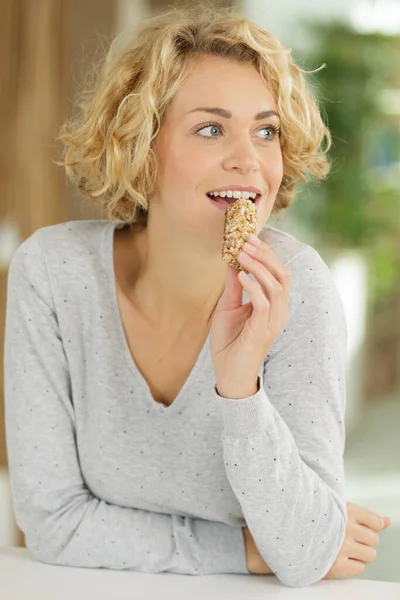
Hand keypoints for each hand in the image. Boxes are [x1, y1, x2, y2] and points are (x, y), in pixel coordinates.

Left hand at [211, 234, 290, 397]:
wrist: (228, 375)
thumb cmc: (229, 343)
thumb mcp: (228, 307)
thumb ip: (234, 286)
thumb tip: (232, 260)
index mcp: (273, 305)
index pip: (278, 272)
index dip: (266, 253)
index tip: (249, 237)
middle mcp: (278, 311)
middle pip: (283, 275)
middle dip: (266, 255)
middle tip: (247, 241)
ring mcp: (273, 321)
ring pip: (277, 286)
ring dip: (259, 267)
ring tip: (242, 254)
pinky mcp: (263, 330)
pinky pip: (263, 303)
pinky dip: (253, 285)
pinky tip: (240, 275)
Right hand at [242, 502, 390, 576]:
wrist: (279, 531)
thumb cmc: (304, 516)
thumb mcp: (331, 506)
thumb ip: (361, 514)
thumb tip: (388, 520)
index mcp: (343, 510)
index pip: (376, 521)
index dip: (372, 526)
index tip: (363, 527)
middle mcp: (345, 529)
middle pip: (374, 540)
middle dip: (365, 540)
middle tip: (349, 537)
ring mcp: (341, 548)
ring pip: (370, 555)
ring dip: (360, 553)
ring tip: (344, 548)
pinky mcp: (335, 566)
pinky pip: (359, 569)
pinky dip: (352, 565)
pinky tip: (338, 558)